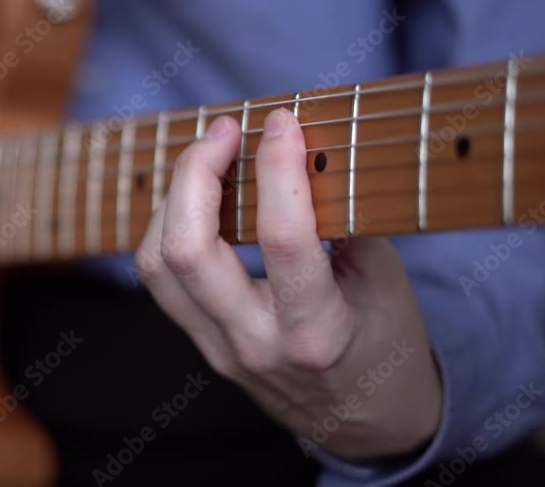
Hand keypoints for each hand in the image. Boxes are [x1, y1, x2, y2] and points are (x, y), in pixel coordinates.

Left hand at [136, 109, 442, 458]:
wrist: (367, 423)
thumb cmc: (386, 344)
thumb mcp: (387, 283)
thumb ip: (345, 221)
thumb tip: (305, 151)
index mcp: (317, 332)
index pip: (283, 238)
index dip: (277, 167)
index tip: (281, 122)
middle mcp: (255, 343)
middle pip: (186, 251)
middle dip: (194, 173)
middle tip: (224, 129)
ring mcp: (219, 349)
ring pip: (157, 264)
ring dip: (172, 198)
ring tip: (206, 159)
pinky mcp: (202, 345)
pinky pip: (161, 280)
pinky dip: (167, 229)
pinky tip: (195, 200)